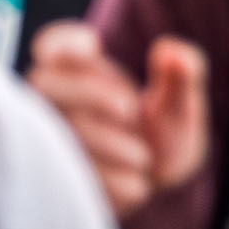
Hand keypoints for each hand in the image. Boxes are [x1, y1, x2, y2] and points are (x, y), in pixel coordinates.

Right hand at [26, 21, 208, 212]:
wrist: (156, 185)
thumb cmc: (161, 134)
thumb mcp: (179, 105)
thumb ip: (182, 73)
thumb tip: (173, 52)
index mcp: (80, 72)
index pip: (51, 45)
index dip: (63, 43)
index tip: (94, 44)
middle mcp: (54, 103)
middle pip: (45, 83)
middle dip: (89, 92)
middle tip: (130, 108)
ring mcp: (50, 143)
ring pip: (58, 132)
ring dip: (108, 144)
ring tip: (142, 156)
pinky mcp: (59, 182)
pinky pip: (74, 177)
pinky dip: (113, 181)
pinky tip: (134, 183)